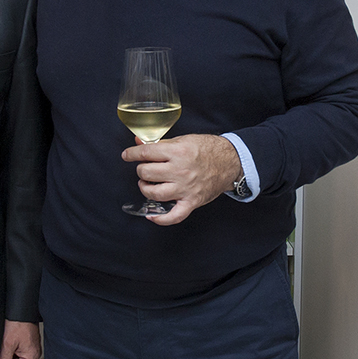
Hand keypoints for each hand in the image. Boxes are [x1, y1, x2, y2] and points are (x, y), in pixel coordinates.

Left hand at [0, 321, 40, 358]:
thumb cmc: (18, 323)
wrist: (21, 310)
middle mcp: (33, 356)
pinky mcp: (28, 347)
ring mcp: (31, 352)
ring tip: (2, 353)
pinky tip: (6, 350)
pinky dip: (11, 357)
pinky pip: (19, 358)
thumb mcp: (7, 345)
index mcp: (30, 358)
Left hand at [123, 133, 241, 226]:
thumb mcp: (183, 140)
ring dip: (145, 189)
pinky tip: (151, 215)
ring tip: (147, 185)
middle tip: (145, 169)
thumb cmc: (208, 149)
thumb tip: (138, 141)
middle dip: (141, 170)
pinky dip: (160, 219)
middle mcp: (180, 170)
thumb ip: (160, 143)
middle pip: (146, 173)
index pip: (146, 153)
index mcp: (178, 151)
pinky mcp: (192, 201)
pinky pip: (174, 216)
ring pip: (154, 193)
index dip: (132, 154)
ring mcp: (186, 188)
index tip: (127, 155)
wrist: (230, 161)